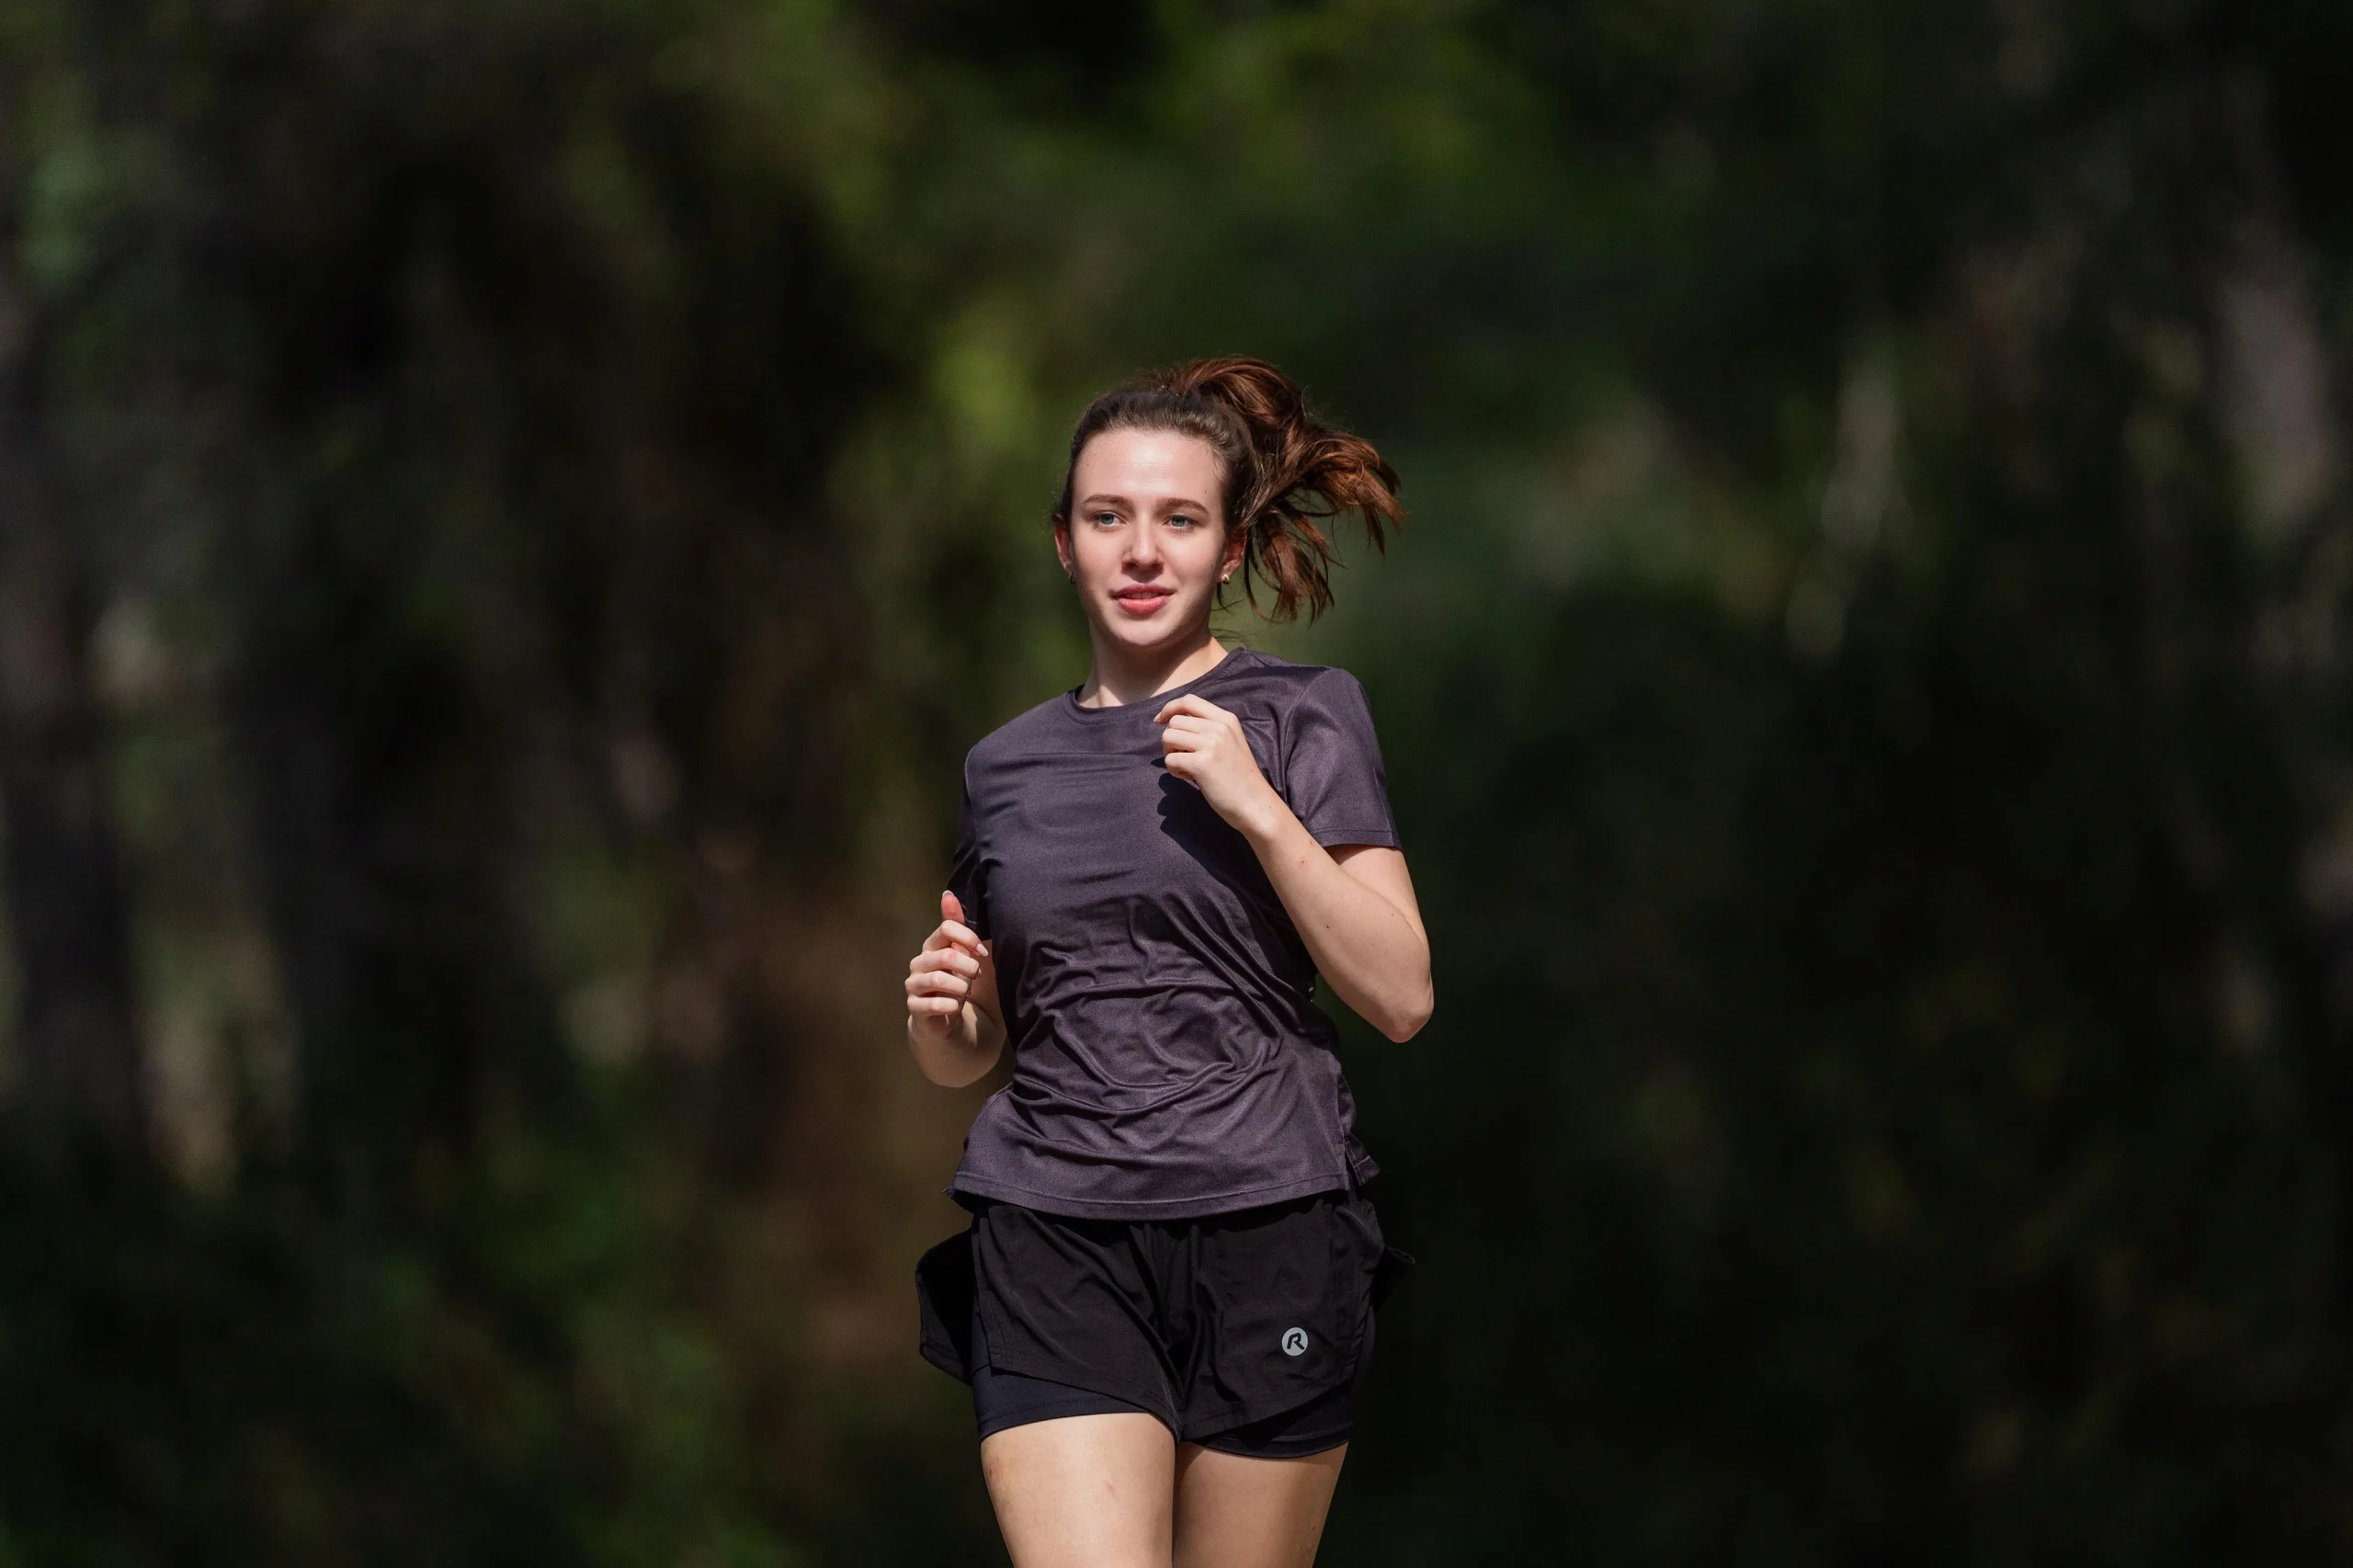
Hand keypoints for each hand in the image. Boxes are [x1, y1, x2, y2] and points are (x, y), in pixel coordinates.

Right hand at [906, 890, 993, 1037]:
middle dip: (968, 967)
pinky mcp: (914, 1008)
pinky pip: (935, 1004)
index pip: (946, 929)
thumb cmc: (954, 982)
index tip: (982, 953)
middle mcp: (918, 963)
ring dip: (961, 988)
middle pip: (946, 956)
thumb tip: (947, 894)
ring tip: (965, 993)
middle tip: (976, 976)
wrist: (942, 1018)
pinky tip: (956, 1007)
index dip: (969, 939)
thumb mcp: (960, 953)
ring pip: (939, 980)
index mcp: (931, 946)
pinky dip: (951, 1006)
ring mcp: (913, 985)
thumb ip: (956, 927)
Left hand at [1155, 694, 1281, 839]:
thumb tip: (1174, 722)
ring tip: (1187, 767)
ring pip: (1168, 737)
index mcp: (1227, 719)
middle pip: (1174, 721)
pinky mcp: (1201, 763)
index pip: (1189, 700)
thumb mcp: (1231, 742)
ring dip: (1171, 754)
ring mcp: (1211, 744)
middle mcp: (1219, 727)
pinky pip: (1170, 759)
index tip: (1161, 720)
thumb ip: (1209, 729)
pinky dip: (1174, 770)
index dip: (1169, 708)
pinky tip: (1190, 778)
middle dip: (1171, 740)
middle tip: (1183, 757)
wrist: (1255, 803)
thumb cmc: (1240, 777)